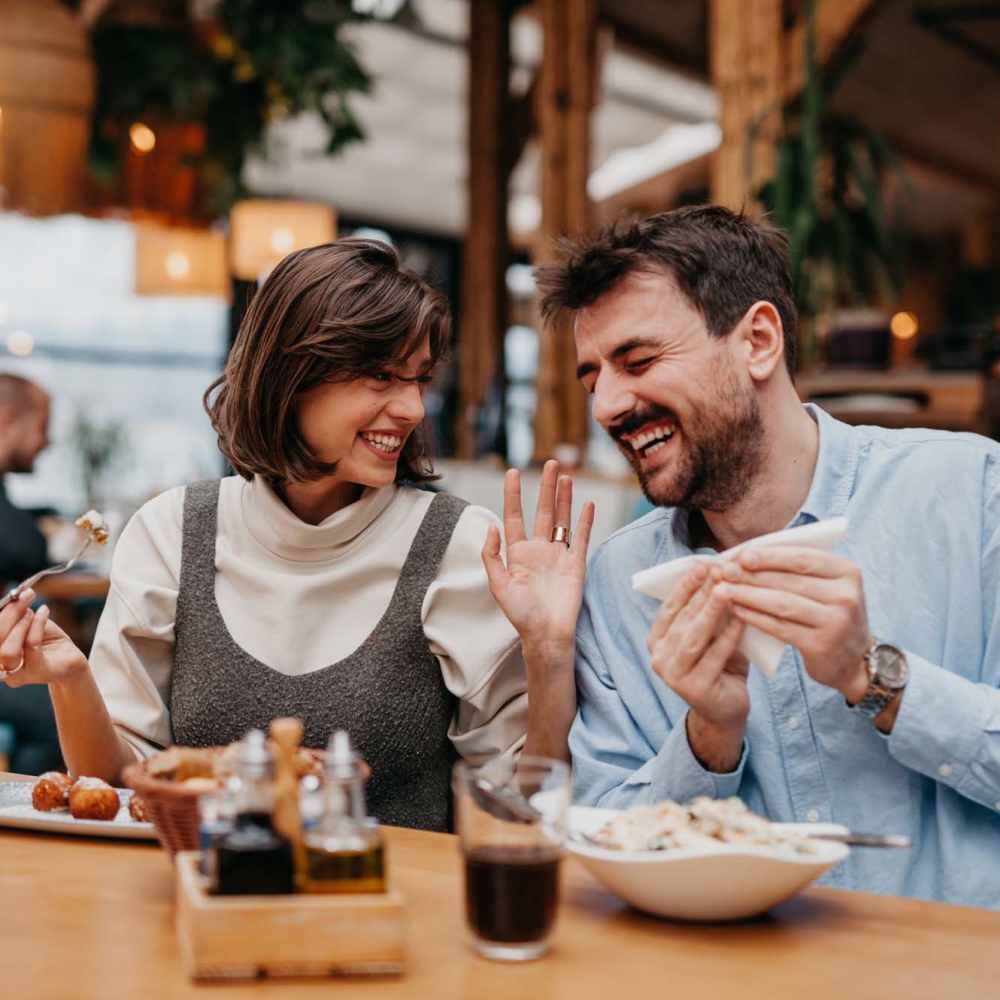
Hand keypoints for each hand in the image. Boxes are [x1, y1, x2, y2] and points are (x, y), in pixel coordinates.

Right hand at [0, 589, 88, 687]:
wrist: (69, 658)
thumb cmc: (45, 640)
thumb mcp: (27, 623)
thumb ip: (16, 615)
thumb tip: (14, 597)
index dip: (2, 614)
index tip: (15, 595)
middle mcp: (1, 667)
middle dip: (9, 615)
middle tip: (25, 597)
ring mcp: (17, 674)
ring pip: (8, 650)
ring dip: (21, 625)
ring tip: (33, 612)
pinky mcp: (38, 672)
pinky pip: (32, 645)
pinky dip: (38, 624)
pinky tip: (45, 611)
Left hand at [482, 459, 594, 650]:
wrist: (547, 635)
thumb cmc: (520, 614)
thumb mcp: (498, 585)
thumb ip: (492, 555)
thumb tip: (490, 527)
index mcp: (518, 553)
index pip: (514, 516)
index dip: (513, 495)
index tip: (512, 472)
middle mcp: (539, 550)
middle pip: (543, 511)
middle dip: (546, 487)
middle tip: (550, 463)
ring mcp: (559, 555)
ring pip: (563, 519)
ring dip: (564, 497)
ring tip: (566, 475)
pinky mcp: (576, 564)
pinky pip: (581, 537)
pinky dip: (585, 520)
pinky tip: (587, 503)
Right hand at [647, 564, 750, 736]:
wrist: (725, 711)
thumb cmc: (719, 665)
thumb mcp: (709, 635)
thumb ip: (708, 612)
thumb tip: (721, 573)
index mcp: (656, 640)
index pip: (669, 607)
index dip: (685, 585)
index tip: (702, 564)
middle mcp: (658, 658)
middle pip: (682, 619)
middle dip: (701, 593)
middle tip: (719, 570)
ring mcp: (673, 676)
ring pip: (694, 637)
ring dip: (710, 611)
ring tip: (727, 589)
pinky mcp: (694, 689)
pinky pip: (714, 656)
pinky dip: (729, 636)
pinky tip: (742, 618)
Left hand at [717, 545, 869, 700]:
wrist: (853, 660)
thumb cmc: (829, 613)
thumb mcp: (826, 586)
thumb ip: (797, 569)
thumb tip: (747, 554)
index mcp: (847, 572)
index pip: (803, 558)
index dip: (770, 556)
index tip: (742, 555)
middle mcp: (846, 595)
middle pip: (789, 580)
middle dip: (752, 575)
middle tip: (724, 571)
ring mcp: (836, 622)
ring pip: (782, 603)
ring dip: (748, 595)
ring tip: (724, 590)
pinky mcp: (820, 645)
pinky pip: (780, 627)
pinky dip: (755, 617)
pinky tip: (737, 610)